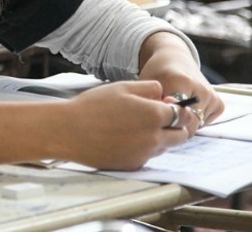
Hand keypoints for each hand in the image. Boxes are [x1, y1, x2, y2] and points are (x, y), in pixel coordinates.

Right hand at [63, 80, 188, 169]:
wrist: (69, 132)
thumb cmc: (92, 106)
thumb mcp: (122, 87)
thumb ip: (150, 88)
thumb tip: (164, 96)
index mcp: (154, 115)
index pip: (182, 115)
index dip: (178, 109)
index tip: (168, 106)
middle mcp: (154, 138)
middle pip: (181, 135)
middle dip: (175, 126)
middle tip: (157, 118)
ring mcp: (145, 154)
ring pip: (166, 146)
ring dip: (160, 137)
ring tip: (135, 126)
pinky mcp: (134, 165)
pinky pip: (148, 156)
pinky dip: (143, 148)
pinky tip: (124, 138)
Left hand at [139, 32, 223, 130]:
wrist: (175, 60)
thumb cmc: (158, 73)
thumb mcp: (148, 83)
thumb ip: (153, 102)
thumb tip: (161, 120)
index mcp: (181, 81)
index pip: (177, 114)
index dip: (165, 121)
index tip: (156, 117)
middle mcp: (201, 89)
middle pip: (189, 124)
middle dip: (175, 126)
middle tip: (163, 118)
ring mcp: (212, 97)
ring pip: (196, 125)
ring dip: (184, 124)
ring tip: (173, 109)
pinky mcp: (219, 104)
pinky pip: (205, 123)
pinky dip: (194, 121)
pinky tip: (185, 109)